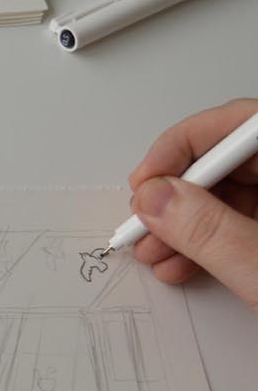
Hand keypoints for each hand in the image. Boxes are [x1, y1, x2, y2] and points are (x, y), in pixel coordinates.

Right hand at [128, 98, 257, 306]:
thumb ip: (210, 231)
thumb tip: (159, 198)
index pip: (243, 124)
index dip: (185, 147)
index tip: (146, 181)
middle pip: (236, 161)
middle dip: (180, 194)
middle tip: (145, 222)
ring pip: (235, 195)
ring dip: (185, 225)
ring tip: (157, 255)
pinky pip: (244, 225)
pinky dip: (207, 244)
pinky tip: (184, 266)